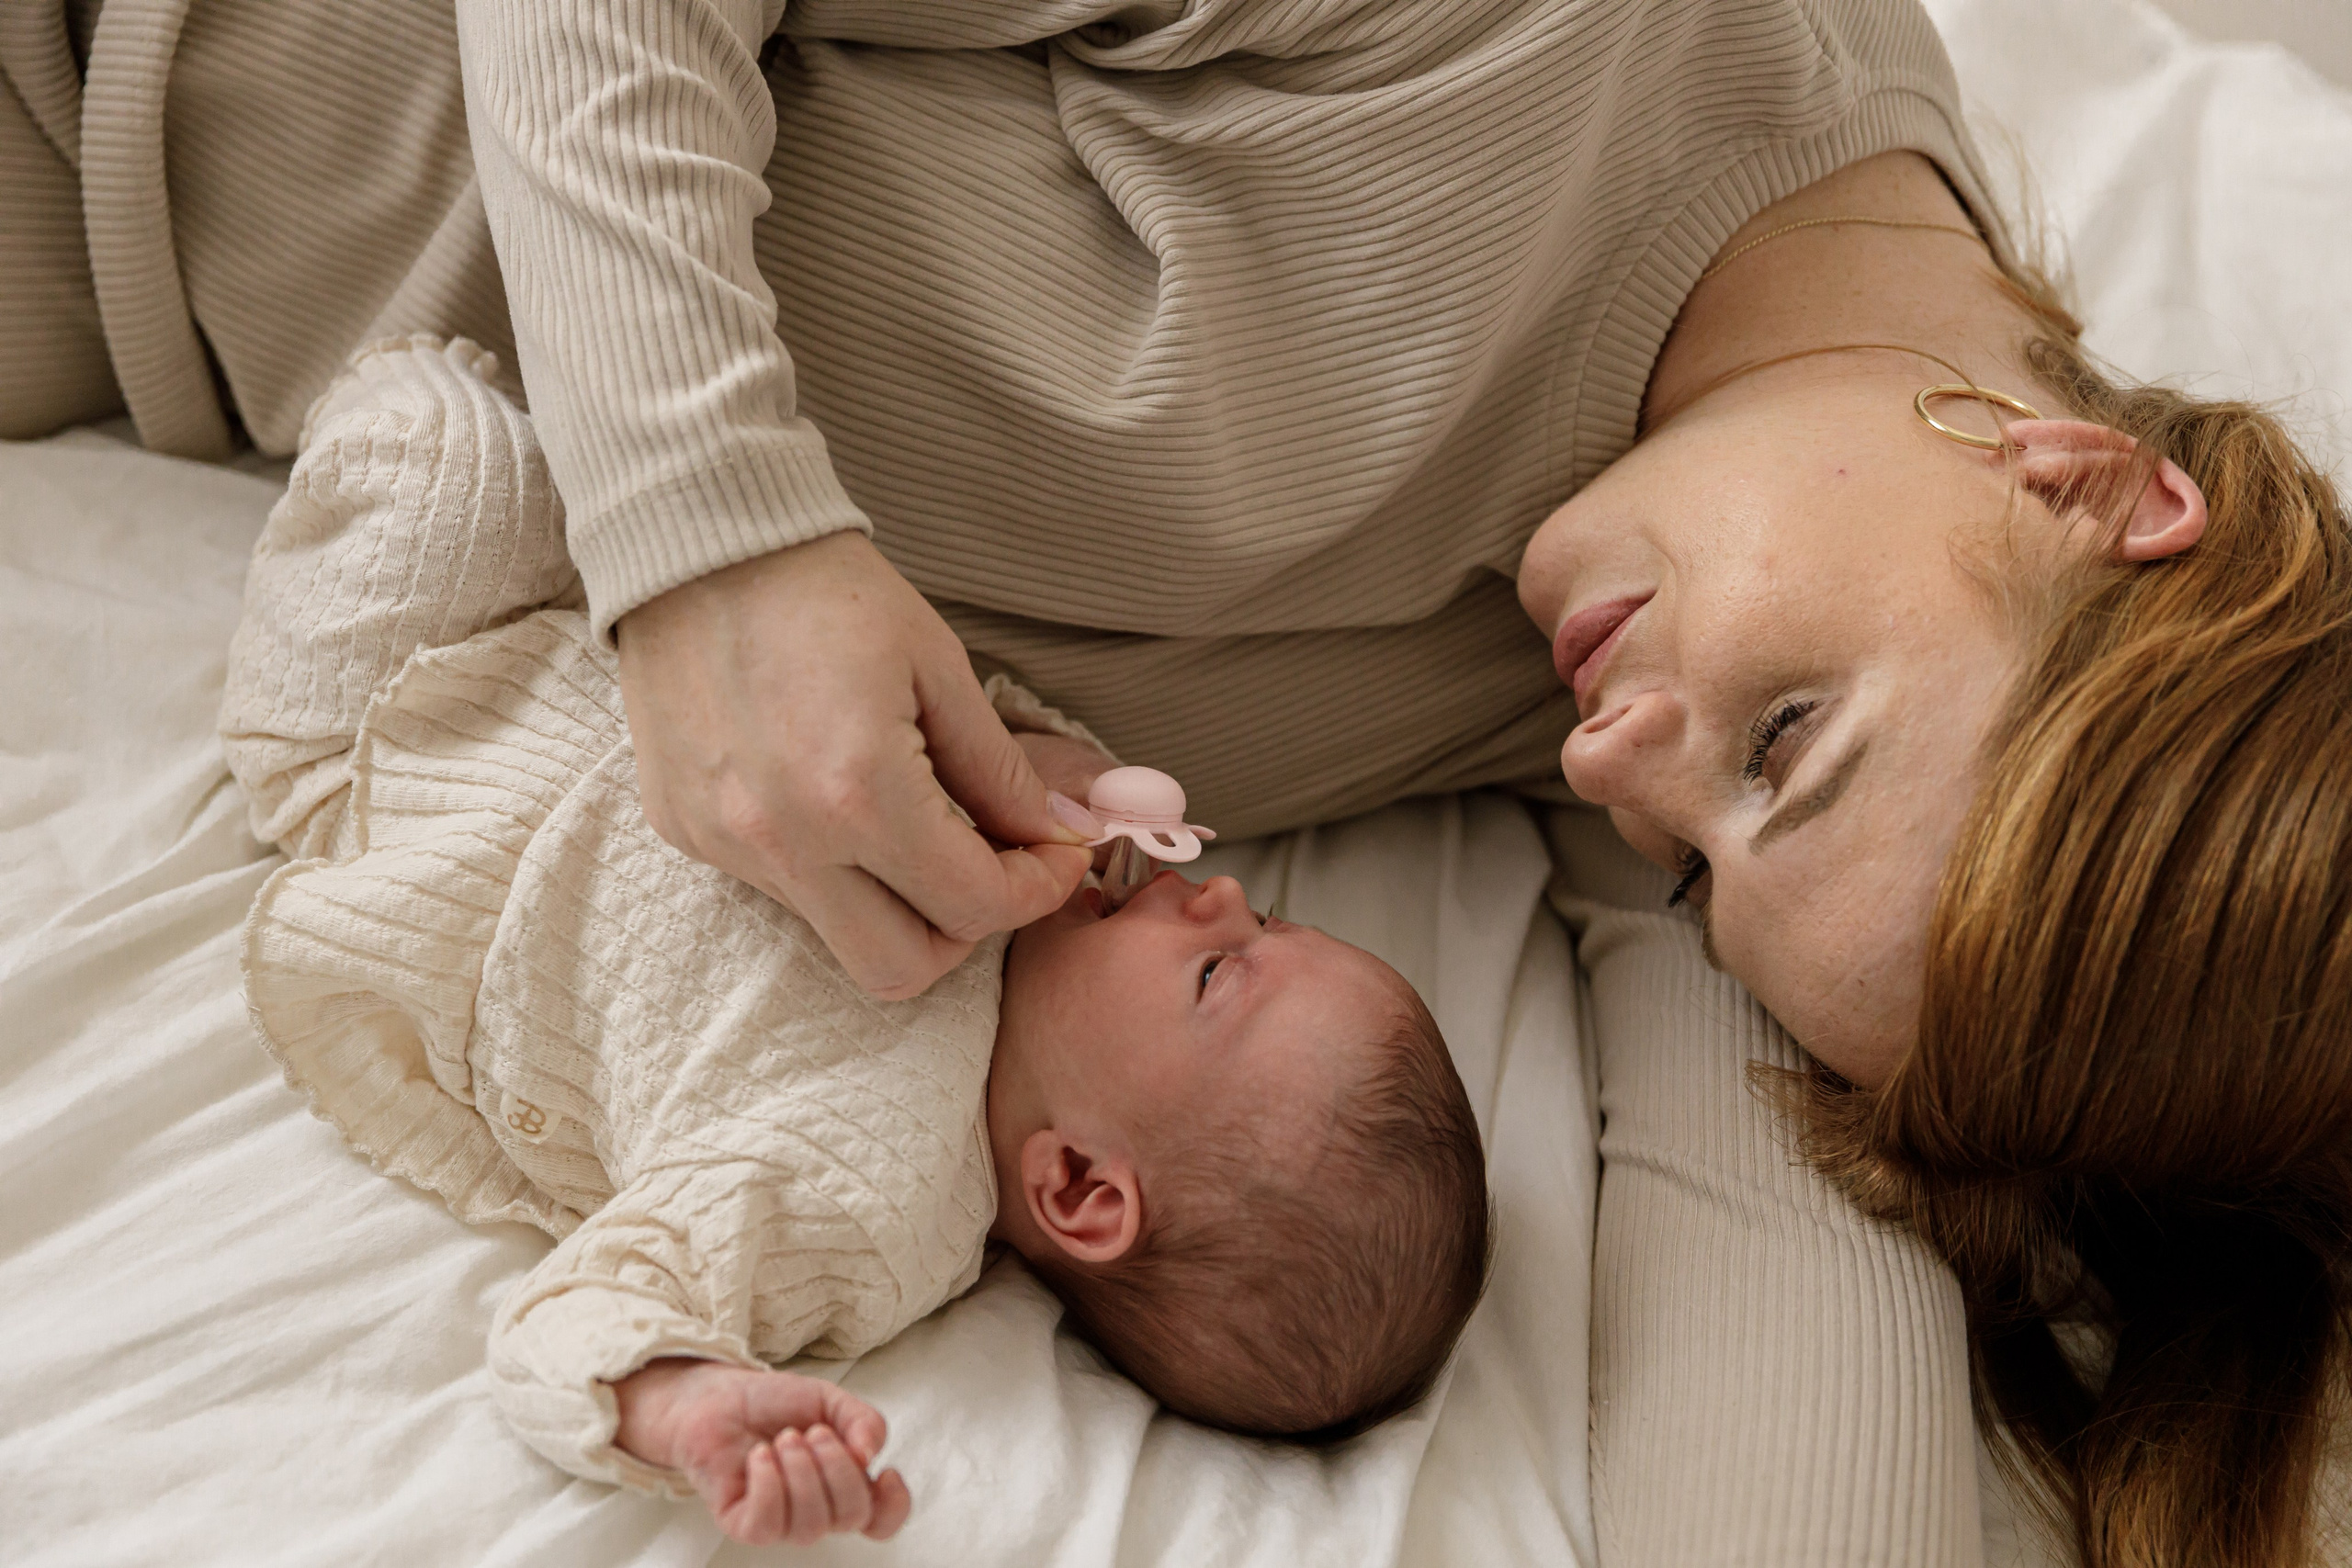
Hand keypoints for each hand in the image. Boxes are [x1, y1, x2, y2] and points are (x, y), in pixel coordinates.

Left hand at [612, 1359, 911, 1545]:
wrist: (718, 1398)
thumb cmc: (773, 1404)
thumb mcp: (831, 1400)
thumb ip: (863, 1420)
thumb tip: (872, 1453)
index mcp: (843, 1484)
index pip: (881, 1519)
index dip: (893, 1506)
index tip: (885, 1471)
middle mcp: (817, 1509)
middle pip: (852, 1516)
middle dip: (837, 1468)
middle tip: (814, 1433)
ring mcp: (781, 1521)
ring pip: (811, 1525)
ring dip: (801, 1473)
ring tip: (784, 1439)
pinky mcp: (745, 1524)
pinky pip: (768, 1523)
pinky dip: (769, 1484)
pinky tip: (761, 1455)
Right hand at [617, 533, 1097, 998]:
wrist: (697, 541)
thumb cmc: (827, 591)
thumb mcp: (939, 668)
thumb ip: (1000, 772)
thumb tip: (1056, 835)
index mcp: (859, 793)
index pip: (974, 905)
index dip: (1035, 890)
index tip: (1054, 854)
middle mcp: (786, 841)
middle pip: (901, 970)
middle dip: (965, 930)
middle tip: (991, 868)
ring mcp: (726, 845)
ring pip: (836, 937)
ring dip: (894, 904)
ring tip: (916, 827)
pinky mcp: (686, 833)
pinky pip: (779, 891)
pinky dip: (829, 869)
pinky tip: (837, 799)